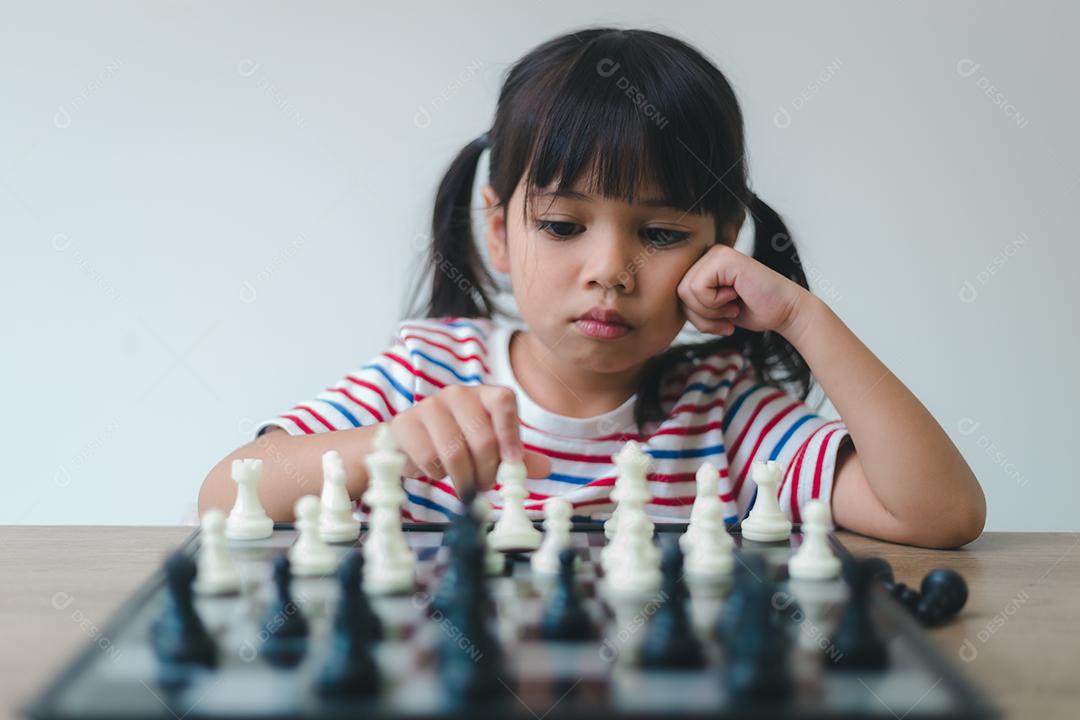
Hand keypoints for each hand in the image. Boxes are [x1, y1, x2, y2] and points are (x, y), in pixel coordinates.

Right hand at [388, 384, 550, 493]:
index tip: (512, 461)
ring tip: (466, 484)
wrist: (411, 442)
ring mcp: (429, 406)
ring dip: (464, 478)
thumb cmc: (460, 443)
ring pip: (455, 452)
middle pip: (482, 437)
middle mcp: (457, 394)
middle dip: (487, 471)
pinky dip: (437, 474)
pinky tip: (438, 471)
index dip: (510, 432)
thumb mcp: (492, 448)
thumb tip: (545, 468)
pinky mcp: (405, 424)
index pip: (503, 401)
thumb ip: (517, 458)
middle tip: (486, 485)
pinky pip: (428, 458)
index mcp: (484, 395)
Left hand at [677, 244, 808, 336]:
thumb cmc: (752, 311)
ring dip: (709, 311)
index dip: (696, 316)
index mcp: (704, 265)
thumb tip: (662, 306)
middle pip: (679, 293)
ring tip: (732, 307)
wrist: (785, 311)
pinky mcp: (723, 257)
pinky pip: (698, 288)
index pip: (678, 294)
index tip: (720, 323)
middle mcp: (708, 254)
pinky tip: (735, 297)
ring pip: (685, 291)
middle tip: (727, 317)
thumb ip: (691, 304)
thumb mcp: (712, 310)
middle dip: (701, 316)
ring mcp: (716, 253)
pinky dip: (715, 303)